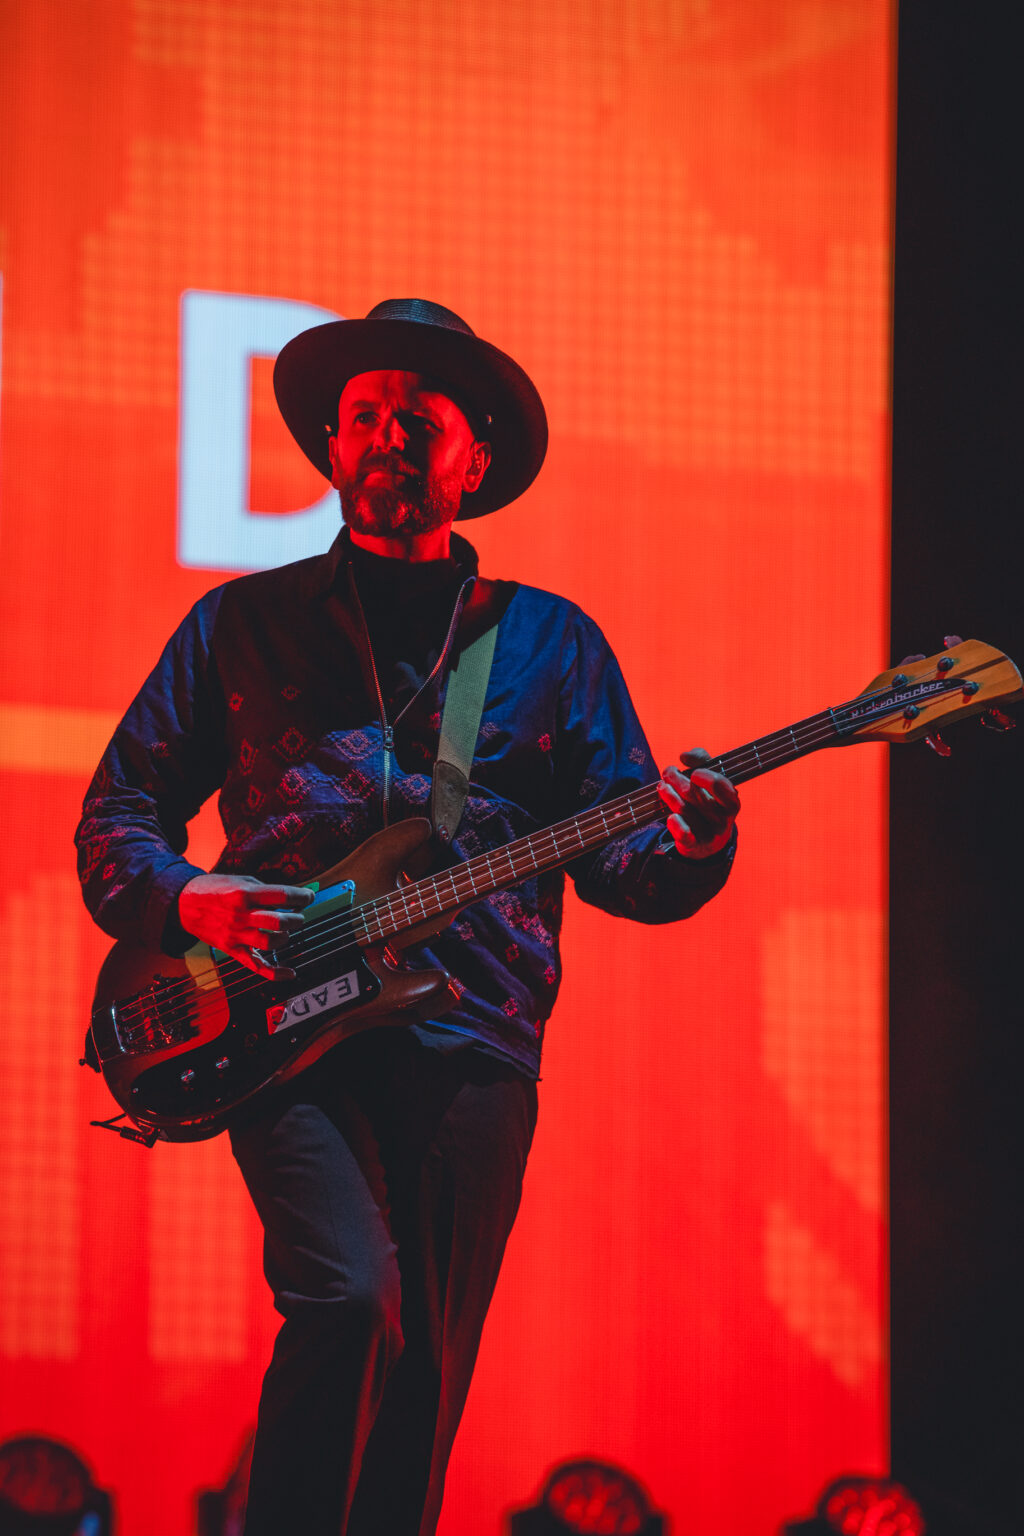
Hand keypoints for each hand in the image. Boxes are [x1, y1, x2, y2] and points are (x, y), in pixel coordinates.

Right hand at [177, 873, 313, 978]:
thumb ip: (265, 890)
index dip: (302, 896)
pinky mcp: (231, 949)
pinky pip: (254, 966)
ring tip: (286, 931)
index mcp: (243, 894)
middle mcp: (240, 916)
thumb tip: (292, 898)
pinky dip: (274, 973)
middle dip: (296, 919)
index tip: (309, 896)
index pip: (282, 896)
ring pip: (270, 943)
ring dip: (285, 937)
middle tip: (298, 915)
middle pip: (278, 922)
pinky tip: (290, 973)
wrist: (184, 903)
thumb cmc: (215, 889)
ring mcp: (235, 935)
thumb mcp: (240, 880)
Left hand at [658, 748, 739, 859]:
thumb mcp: (711, 781)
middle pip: (695, 795)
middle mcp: (723, 820)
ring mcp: (709, 835)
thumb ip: (701, 761)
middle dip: (678, 779)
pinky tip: (670, 816)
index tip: (693, 773)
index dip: (705, 776)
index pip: (720, 786)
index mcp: (731, 803)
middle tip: (668, 771)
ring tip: (661, 785)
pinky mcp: (693, 846)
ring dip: (669, 794)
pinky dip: (676, 824)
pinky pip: (684, 835)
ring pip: (684, 810)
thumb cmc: (709, 802)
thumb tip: (684, 756)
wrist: (709, 842)